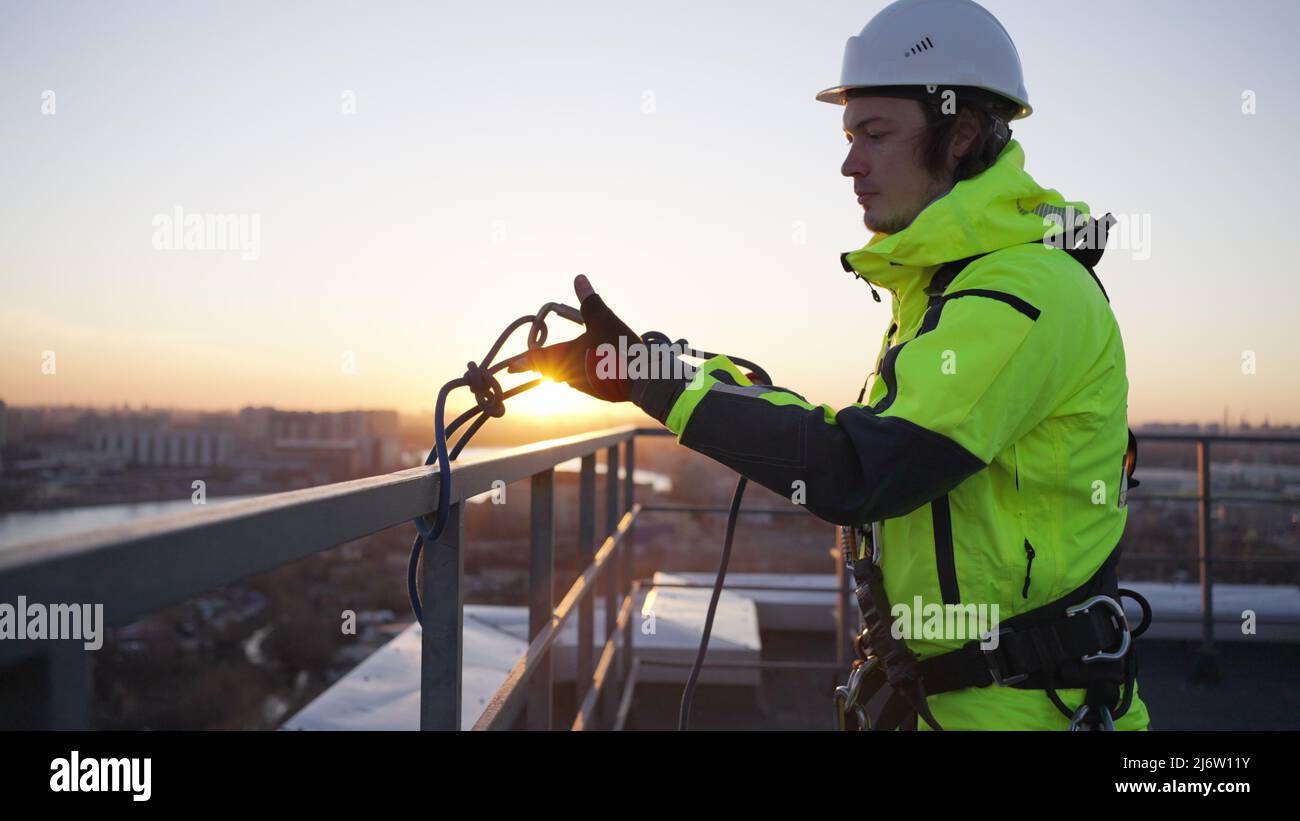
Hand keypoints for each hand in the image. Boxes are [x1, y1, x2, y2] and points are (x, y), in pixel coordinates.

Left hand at [507, 275, 640, 402]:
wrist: (643, 377)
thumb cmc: (617, 347)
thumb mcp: (602, 319)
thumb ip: (589, 301)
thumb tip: (579, 278)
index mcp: (564, 357)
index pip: (537, 360)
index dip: (523, 362)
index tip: (511, 367)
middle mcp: (570, 376)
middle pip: (553, 370)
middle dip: (546, 364)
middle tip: (538, 361)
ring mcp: (586, 387)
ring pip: (571, 377)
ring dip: (568, 368)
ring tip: (570, 359)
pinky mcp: (601, 393)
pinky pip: (587, 381)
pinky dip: (587, 373)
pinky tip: (596, 365)